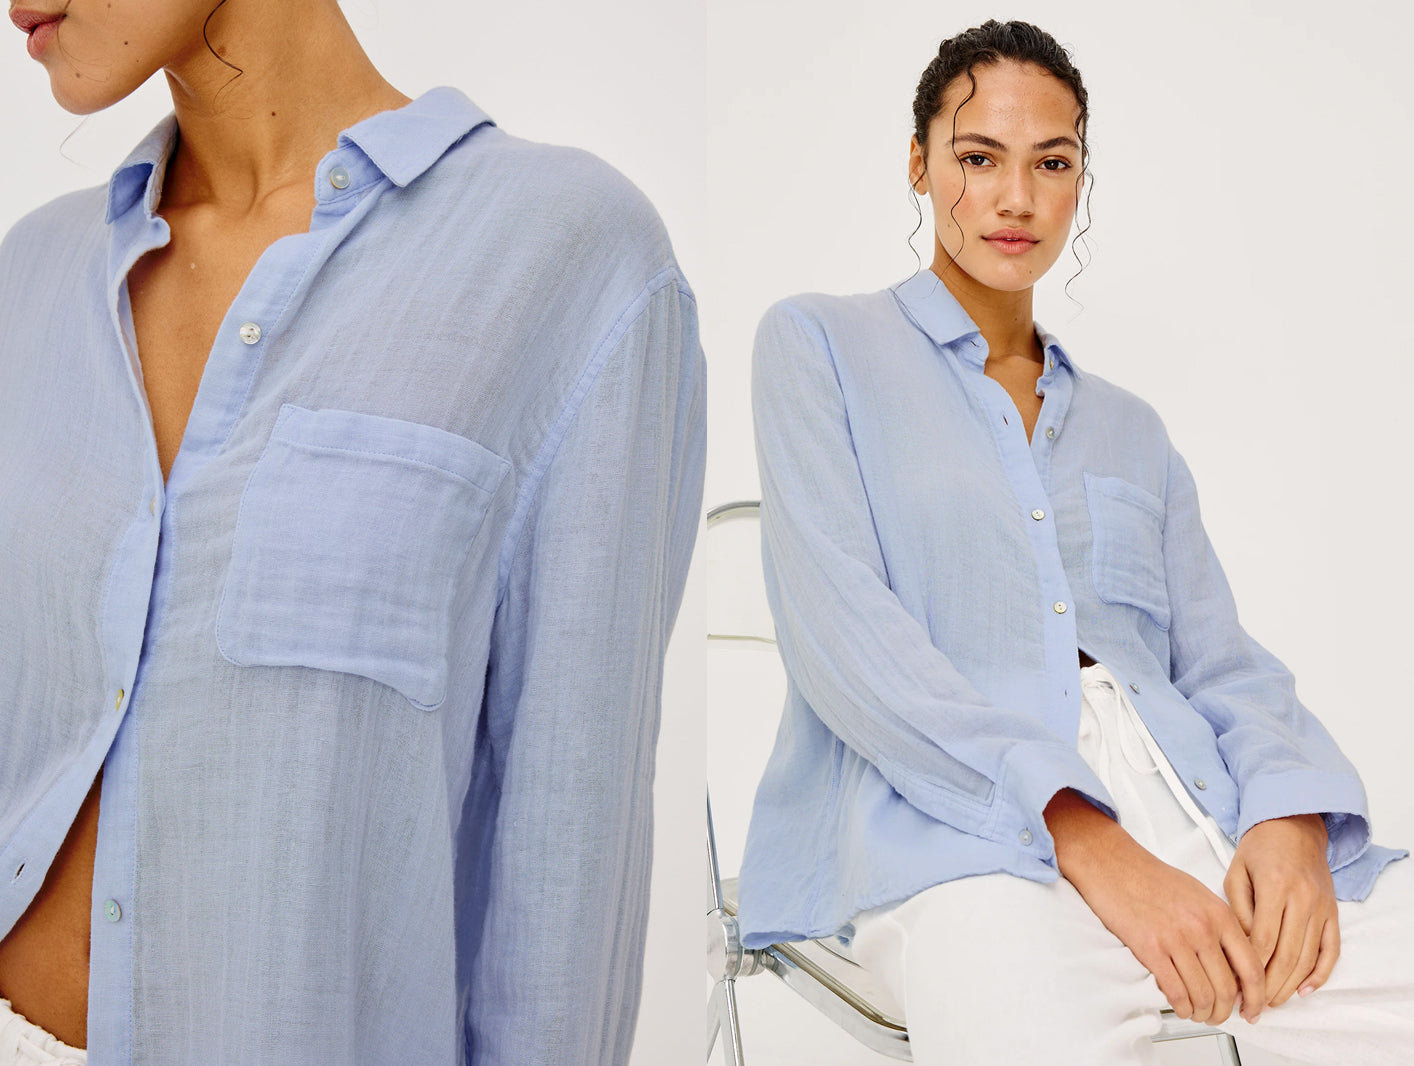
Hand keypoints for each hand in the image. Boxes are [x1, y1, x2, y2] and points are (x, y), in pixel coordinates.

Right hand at [1046, 790, 1265, 1024]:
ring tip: (1198, 1013)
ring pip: (1203, 995)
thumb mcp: (1199, 895)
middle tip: (1219, 1016)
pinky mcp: (1150, 948)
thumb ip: (1220, 926)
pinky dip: (1181, 1007)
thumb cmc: (1151, 878)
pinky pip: (1175, 991)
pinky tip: (1179, 1006)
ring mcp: (1177, 939)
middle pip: (1227, 989)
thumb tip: (1234, 963)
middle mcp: (1203, 928)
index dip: (1256, 998)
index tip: (1252, 1010)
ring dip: (1203, 1013)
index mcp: (1220, 914)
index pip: (1252, 969)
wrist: (1113, 864)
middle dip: (1225, 1011)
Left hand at [1224, 814, 1338, 1005]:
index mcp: (1275, 887)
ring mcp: (1321, 907)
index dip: (1249, 966)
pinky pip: (1331, 950)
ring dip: (1290, 984)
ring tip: (1272, 1000)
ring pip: (1308, 957)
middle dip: (1269, 983)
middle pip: (1287, 954)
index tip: (1235, 982)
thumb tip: (1236, 947)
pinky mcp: (1333, 913)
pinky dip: (1320, 973)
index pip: (1263, 939)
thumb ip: (1236, 909)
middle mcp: (1303, 899)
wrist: (1294, 826)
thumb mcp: (1236, 872)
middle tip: (1253, 1002)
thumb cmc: (1260, 848)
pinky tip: (1305, 989)